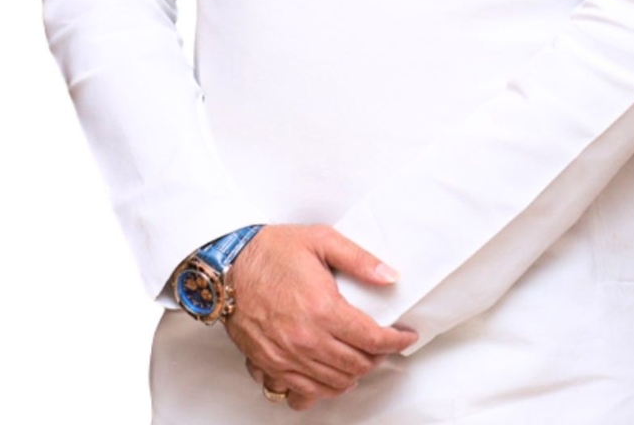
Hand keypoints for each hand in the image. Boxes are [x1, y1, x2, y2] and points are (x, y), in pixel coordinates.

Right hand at [225, 224, 416, 410]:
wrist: (228, 266)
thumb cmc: (270, 251)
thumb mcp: (321, 240)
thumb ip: (359, 259)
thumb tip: (390, 276)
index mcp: (323, 309)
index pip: (372, 339)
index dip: (396, 341)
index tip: (405, 336)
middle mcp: (306, 340)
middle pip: (357, 365)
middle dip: (378, 356)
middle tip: (383, 343)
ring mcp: (287, 358)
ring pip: (334, 384)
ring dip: (354, 374)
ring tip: (360, 357)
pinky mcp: (269, 366)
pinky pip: (303, 394)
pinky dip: (322, 390)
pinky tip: (328, 375)